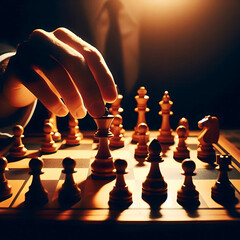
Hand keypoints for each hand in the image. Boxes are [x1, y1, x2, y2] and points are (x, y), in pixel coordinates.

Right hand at [2, 28, 116, 118]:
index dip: (103, 77)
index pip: (91, 54)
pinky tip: (62, 112)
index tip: (111, 98)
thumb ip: (88, 82)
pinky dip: (53, 101)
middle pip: (75, 61)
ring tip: (80, 114)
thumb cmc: (53, 77)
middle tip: (98, 112)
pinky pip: (37, 84)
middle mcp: (47, 38)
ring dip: (72, 97)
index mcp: (67, 38)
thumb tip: (106, 101)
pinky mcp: (16, 66)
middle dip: (89, 89)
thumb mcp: (72, 75)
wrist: (21, 76)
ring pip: (56, 72)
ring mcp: (29, 50)